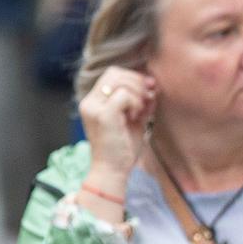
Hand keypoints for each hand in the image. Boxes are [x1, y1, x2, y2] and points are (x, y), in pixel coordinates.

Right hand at [78, 67, 157, 181]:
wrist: (113, 170)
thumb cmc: (123, 148)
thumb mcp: (135, 120)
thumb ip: (141, 102)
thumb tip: (152, 84)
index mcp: (94, 101)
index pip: (113, 74)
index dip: (133, 77)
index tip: (150, 89)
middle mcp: (89, 102)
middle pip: (115, 73)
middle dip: (137, 82)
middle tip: (149, 97)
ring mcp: (93, 107)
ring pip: (120, 82)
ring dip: (137, 94)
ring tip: (140, 112)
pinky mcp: (103, 115)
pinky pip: (123, 95)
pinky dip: (135, 103)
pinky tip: (136, 117)